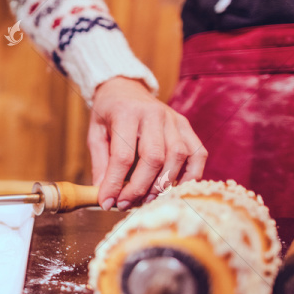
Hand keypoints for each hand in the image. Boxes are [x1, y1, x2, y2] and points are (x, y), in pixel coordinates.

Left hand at [87, 77, 206, 210]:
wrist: (124, 89)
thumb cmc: (108, 114)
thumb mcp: (95, 134)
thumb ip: (101, 163)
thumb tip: (105, 194)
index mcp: (126, 113)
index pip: (123, 155)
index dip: (115, 183)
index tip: (107, 202)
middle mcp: (154, 114)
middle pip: (154, 158)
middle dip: (139, 188)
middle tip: (125, 204)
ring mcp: (174, 119)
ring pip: (178, 157)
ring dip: (163, 184)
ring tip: (145, 200)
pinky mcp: (186, 126)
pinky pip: (198, 153)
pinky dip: (191, 175)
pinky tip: (175, 188)